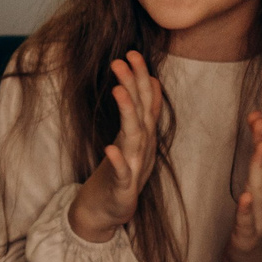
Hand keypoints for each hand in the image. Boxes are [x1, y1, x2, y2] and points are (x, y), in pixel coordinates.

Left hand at [68, 53, 162, 241]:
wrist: (110, 208)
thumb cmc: (122, 170)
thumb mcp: (134, 137)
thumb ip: (143, 110)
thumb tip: (151, 80)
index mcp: (142, 134)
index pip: (144, 101)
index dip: (141, 77)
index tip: (132, 52)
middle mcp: (142, 147)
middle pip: (140, 111)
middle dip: (134, 85)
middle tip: (123, 59)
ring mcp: (135, 166)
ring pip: (134, 137)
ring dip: (128, 114)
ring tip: (118, 91)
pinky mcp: (124, 186)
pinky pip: (123, 172)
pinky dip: (118, 160)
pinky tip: (110, 147)